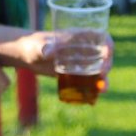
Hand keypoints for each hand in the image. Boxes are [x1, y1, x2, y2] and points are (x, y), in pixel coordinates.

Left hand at [0, 30, 114, 79]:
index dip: (108, 45)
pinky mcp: (75, 73)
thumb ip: (44, 47)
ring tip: (102, 90)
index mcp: (79, 37)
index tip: (106, 55)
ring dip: (103, 80)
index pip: (101, 37)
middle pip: (103, 55)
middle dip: (107, 65)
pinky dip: (92, 89)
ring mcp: (80, 61)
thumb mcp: (38, 45)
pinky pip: (88, 81)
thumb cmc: (33, 44)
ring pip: (98, 70)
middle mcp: (84, 48)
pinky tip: (93, 98)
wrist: (27, 55)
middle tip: (102, 75)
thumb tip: (48, 52)